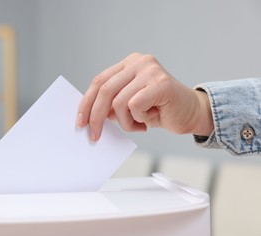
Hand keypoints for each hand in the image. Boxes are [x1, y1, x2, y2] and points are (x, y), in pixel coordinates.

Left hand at [75, 52, 212, 141]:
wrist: (192, 113)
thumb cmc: (159, 110)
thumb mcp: (129, 106)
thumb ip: (111, 104)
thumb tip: (89, 115)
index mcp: (128, 64)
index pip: (99, 81)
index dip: (86, 103)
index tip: (80, 121)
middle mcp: (138, 62)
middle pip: (104, 90)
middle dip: (95, 117)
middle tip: (94, 136)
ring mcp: (150, 70)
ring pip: (119, 102)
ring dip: (125, 122)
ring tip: (138, 125)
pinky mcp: (160, 83)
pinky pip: (134, 106)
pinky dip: (138, 120)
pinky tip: (151, 119)